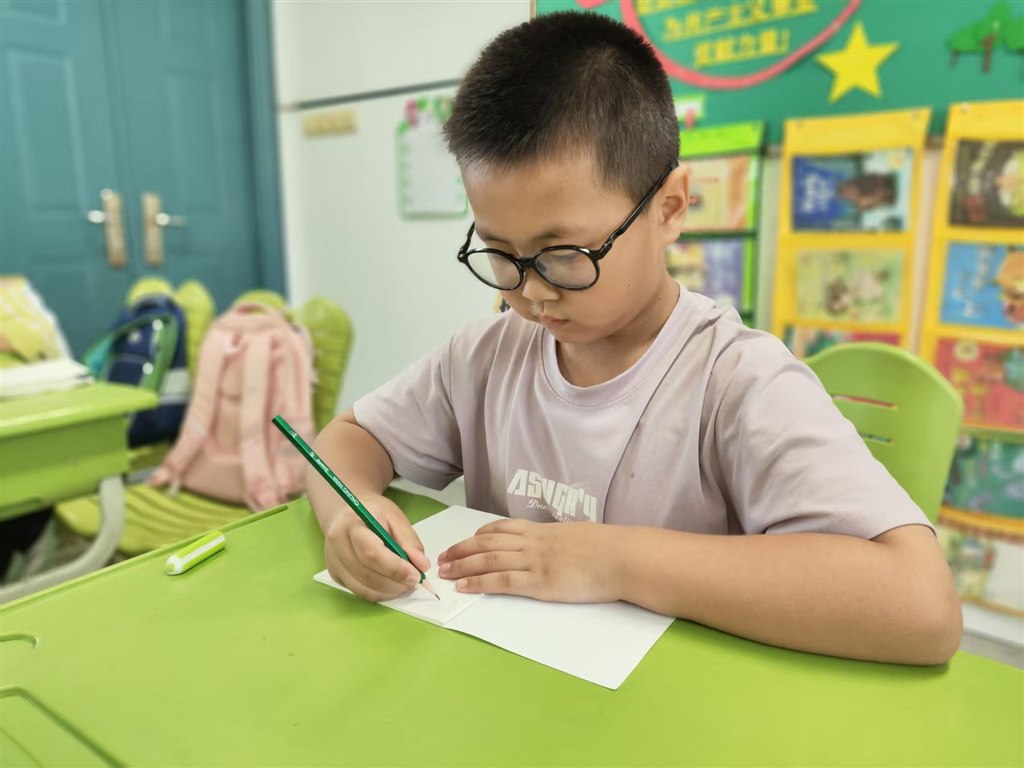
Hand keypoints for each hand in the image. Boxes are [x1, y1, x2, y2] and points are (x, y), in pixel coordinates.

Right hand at [323, 494, 430, 601]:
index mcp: (351, 524)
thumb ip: (409, 541)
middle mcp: (337, 545)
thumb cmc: (372, 513)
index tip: (415, 575)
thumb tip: (422, 566)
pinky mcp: (336, 575)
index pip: (371, 553)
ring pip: (363, 588)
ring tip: (405, 583)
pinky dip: (380, 593)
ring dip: (389, 591)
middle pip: (367, 574)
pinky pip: (360, 592)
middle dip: (395, 582)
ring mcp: (333, 562)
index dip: (395, 568)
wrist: (347, 514)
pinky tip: (391, 585)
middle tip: (415, 581)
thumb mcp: (395, 517)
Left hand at [437, 518, 618, 602]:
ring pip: (488, 560)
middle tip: (442, 557)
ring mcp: (534, 561)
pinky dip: (479, 583)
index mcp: (542, 531)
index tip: (465, 540)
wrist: (621, 557)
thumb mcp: (577, 536)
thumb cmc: (607, 549)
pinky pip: (502, 581)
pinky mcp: (539, 582)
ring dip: (462, 565)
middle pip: (487, 543)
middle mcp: (533, 543)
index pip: (502, 528)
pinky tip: (464, 586)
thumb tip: (554, 546)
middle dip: (461, 550)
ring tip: (444, 571)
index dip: (478, 535)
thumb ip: (559, 541)